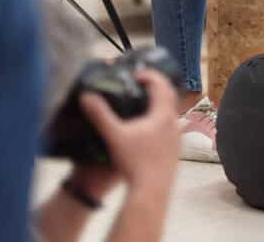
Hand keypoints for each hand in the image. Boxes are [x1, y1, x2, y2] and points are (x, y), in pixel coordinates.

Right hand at [77, 69, 179, 195]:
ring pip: (170, 111)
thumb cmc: (134, 162)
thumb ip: (100, 115)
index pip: (161, 85)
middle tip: (139, 83)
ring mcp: (177, 135)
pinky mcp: (176, 148)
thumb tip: (86, 95)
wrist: (152, 190)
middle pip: (169, 95)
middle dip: (155, 86)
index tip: (136, 74)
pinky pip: (170, 126)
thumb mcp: (114, 136)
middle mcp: (174, 121)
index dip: (149, 75)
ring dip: (158, 103)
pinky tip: (146, 128)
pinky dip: (160, 119)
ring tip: (140, 104)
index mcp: (162, 114)